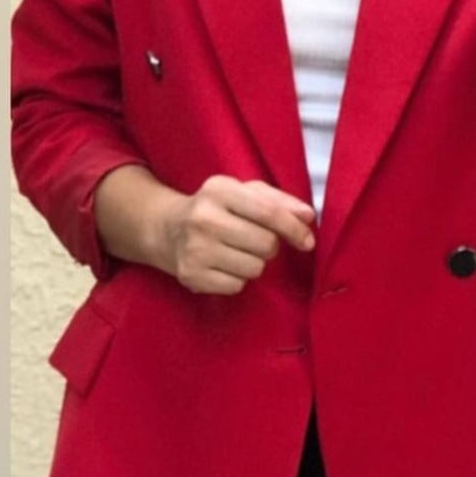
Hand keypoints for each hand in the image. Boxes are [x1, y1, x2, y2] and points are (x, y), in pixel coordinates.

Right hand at [155, 176, 315, 295]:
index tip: (308, 241)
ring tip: (237, 251)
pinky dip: (237, 279)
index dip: (294, 229)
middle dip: (270, 246)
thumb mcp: (244, 193)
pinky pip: (237, 286)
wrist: (167, 229)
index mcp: (220, 190)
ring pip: (255, 268)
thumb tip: (308, 216)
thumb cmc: (218, 208)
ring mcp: (194, 249)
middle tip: (257, 241)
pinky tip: (224, 265)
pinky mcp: (191, 275)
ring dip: (255, 263)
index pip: (269, 213)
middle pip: (266, 244)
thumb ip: (279, 201)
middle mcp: (203, 218)